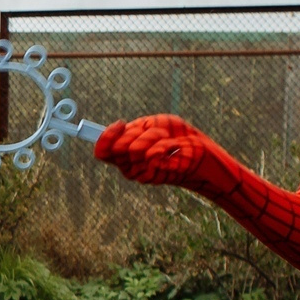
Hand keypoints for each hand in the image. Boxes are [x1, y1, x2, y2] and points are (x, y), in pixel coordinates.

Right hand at [95, 115, 221, 187]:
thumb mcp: (152, 125)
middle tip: (155, 132)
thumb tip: (117, 126)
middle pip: (117, 147)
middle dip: (137, 133)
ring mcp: (140, 173)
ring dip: (154, 137)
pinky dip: (164, 145)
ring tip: (167, 139)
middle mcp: (128, 166)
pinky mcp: (155, 176)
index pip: (102, 151)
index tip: (121, 122)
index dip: (107, 136)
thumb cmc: (175, 135)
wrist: (198, 148)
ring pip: (134, 149)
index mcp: (123, 154)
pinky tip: (174, 148)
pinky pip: (151, 155)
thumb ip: (134, 129)